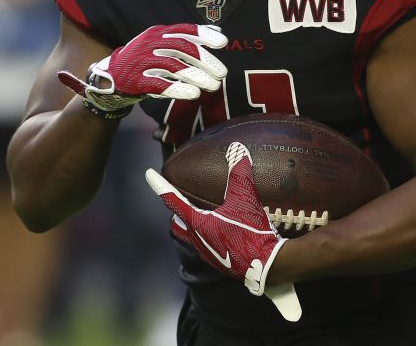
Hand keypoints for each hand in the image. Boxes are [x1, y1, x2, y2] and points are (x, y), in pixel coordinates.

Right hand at [57, 23, 227, 118]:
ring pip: (173, 67)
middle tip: (222, 73)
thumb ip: (187, 37)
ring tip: (213, 86)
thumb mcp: (161, 43)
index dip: (204, 35)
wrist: (110, 78)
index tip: (223, 42)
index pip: (184, 30)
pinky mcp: (135, 81)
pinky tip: (193, 94)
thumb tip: (217, 29)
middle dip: (205, 61)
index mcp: (157, 33)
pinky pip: (159, 85)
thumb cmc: (143, 60)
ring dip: (196, 76)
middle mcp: (149, 44)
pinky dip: (177, 89)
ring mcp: (141, 62)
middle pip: (182, 49)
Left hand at [146, 143, 301, 321]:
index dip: (160, 185)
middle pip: (178, 223)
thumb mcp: (245, 199)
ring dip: (192, 224)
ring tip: (203, 213)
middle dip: (177, 210)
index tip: (148, 174)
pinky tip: (223, 230)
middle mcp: (197, 239)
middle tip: (181, 199)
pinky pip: (206, 245)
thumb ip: (239, 173)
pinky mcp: (219, 262)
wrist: (267, 265)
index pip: (173, 200)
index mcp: (197, 223)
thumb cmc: (251, 232)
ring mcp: (207, 253)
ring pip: (191, 236)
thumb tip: (237, 149)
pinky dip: (208, 234)